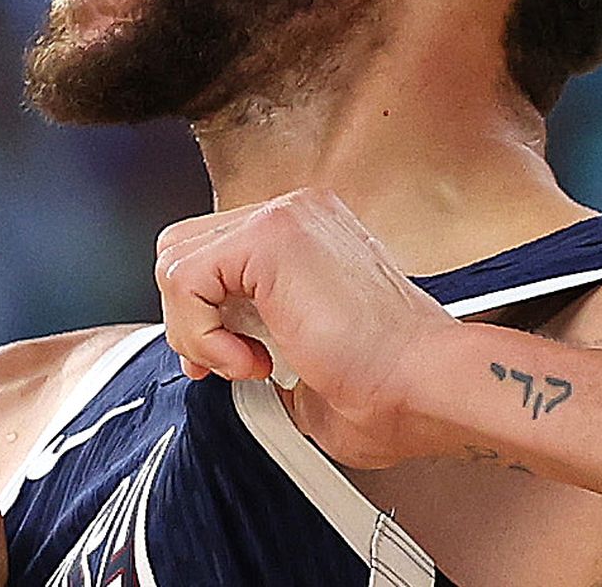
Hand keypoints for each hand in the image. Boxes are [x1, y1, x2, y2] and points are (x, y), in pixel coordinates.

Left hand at [154, 188, 463, 468]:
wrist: (426, 386)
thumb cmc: (388, 387)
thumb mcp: (298, 353)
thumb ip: (249, 332)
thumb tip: (204, 346)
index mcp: (306, 235)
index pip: (211, 254)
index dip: (200, 314)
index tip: (225, 361)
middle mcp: (295, 213)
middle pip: (182, 247)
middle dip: (188, 317)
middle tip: (226, 363)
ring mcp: (284, 216)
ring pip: (175, 261)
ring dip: (195, 329)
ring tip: (250, 363)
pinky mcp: (270, 235)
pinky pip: (183, 278)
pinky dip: (200, 332)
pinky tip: (250, 361)